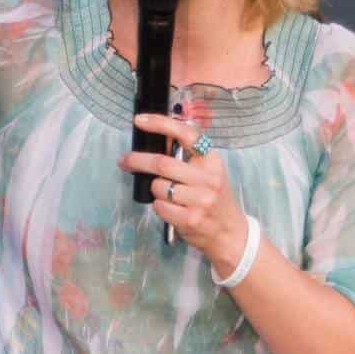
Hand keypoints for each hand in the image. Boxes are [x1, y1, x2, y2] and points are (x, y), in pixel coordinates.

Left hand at [119, 113, 248, 275]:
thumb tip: (154, 142)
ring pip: (158, 187)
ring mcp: (201, 199)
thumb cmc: (213, 198)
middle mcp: (208, 178)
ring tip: (165, 194)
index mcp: (211, 160)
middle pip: (162, 163)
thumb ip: (187, 158)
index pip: (186, 134)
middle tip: (124, 161)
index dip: (161, 124)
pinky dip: (158, 206)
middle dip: (137, 160)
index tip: (139, 120)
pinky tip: (170, 209)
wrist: (230, 233)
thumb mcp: (208, 173)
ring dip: (154, 190)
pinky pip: (160, 207)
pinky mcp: (191, 219)